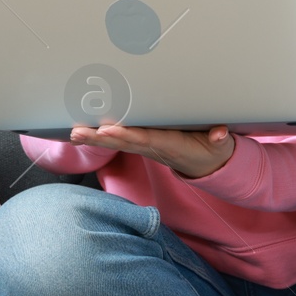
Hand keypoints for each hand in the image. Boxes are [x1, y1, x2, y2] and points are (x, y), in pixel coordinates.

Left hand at [70, 122, 235, 178]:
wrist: (209, 164)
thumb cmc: (212, 149)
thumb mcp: (220, 145)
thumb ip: (220, 138)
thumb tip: (220, 134)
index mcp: (171, 145)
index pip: (145, 138)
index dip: (126, 135)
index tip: (107, 130)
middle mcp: (154, 147)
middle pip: (123, 142)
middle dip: (100, 138)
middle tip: (77, 132)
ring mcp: (147, 147)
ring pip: (118, 142)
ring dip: (95, 138)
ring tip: (74, 134)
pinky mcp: (144, 145)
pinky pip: (120, 141)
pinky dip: (102, 137)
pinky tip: (85, 134)